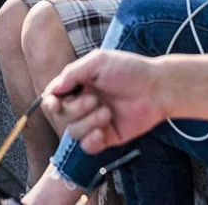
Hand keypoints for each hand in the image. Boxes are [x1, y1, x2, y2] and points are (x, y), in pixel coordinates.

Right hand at [42, 49, 168, 154]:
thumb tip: (53, 90)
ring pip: (73, 132)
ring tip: (107, 112)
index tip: (54, 103)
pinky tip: (103, 132)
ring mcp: (95, 121)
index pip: (55, 97)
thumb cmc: (129, 70)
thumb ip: (72, 73)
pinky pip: (88, 146)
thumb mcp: (98, 61)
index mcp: (80, 85)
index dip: (51, 102)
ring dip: (88, 122)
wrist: (156, 89)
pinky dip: (91, 140)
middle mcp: (84, 104)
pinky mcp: (107, 137)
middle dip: (75, 109)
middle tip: (95, 99)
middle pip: (62, 116)